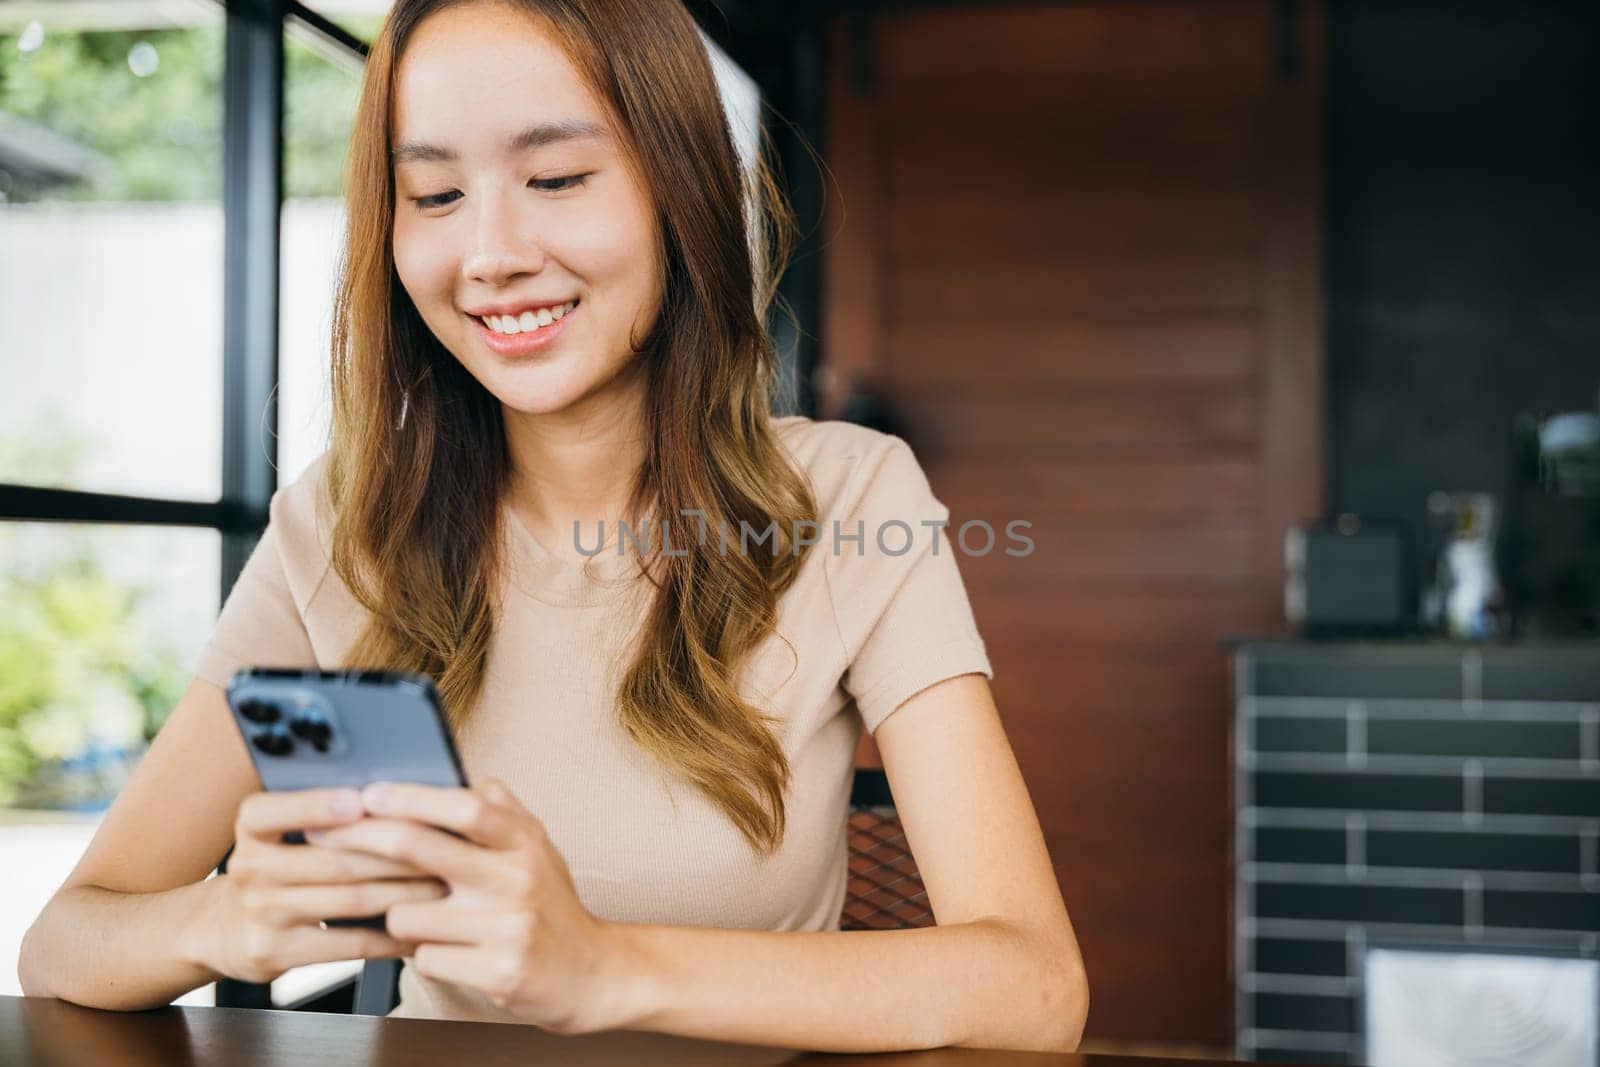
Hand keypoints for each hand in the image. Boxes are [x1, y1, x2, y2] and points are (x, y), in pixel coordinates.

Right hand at [191, 787, 448, 984]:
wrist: (227, 927)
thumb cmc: (278, 864)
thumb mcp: (280, 831)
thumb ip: (320, 810)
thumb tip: (394, 791)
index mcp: (252, 826)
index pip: (275, 810)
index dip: (317, 805)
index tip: (361, 799)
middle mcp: (250, 867)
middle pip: (335, 859)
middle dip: (396, 854)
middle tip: (442, 846)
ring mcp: (262, 913)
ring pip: (349, 900)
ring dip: (404, 892)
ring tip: (443, 883)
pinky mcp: (277, 951)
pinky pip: (348, 943)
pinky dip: (390, 936)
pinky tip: (420, 928)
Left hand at [305, 778, 642, 1034]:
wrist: (588, 972)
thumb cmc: (551, 906)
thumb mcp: (537, 848)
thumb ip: (503, 812)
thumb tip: (470, 776)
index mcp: (524, 841)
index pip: (464, 806)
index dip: (410, 797)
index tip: (367, 793)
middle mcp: (517, 878)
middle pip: (420, 848)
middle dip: (360, 838)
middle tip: (324, 836)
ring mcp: (506, 926)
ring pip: (407, 914)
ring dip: (400, 917)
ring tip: (427, 919)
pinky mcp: (497, 972)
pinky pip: (425, 958)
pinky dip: (426, 955)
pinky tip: (451, 950)